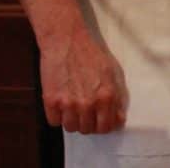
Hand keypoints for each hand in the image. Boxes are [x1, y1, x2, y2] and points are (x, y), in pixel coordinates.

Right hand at [16, 0, 126, 133]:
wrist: (67, 41)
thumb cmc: (90, 54)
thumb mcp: (112, 73)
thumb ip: (116, 98)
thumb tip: (118, 119)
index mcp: (106, 96)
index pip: (106, 127)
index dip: (103, 125)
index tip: (99, 120)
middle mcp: (88, 103)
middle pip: (87, 129)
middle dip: (87, 122)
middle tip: (84, 109)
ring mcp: (68, 104)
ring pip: (70, 128)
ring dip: (72, 119)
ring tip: (72, 104)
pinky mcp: (51, 101)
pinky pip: (54, 122)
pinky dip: (57, 115)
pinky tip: (60, 102)